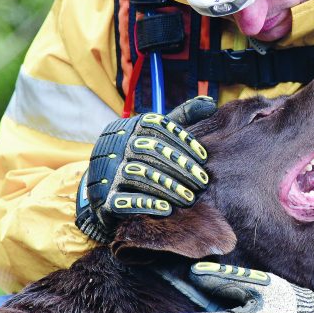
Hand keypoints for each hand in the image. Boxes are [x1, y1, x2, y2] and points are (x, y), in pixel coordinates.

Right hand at [74, 96, 217, 243]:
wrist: (102, 187)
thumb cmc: (139, 156)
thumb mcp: (156, 134)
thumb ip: (181, 117)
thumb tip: (211, 103)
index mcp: (130, 127)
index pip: (157, 126)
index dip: (183, 140)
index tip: (204, 158)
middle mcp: (116, 144)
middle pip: (151, 150)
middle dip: (180, 167)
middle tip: (201, 183)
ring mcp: (107, 170)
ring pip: (140, 174)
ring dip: (169, 187)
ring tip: (189, 198)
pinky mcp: (103, 197)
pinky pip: (123, 199)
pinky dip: (146, 203)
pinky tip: (167, 209)